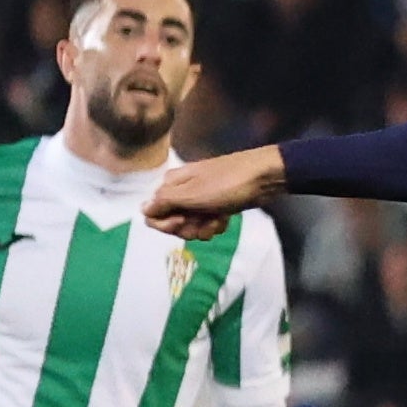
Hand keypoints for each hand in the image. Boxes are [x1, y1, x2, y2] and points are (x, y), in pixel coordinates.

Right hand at [146, 147, 286, 240]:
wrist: (263, 178)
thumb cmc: (226, 184)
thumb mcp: (192, 194)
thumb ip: (164, 202)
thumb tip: (142, 209)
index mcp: (171, 185)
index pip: (152, 214)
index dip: (165, 224)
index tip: (181, 221)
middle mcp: (181, 192)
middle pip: (171, 223)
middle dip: (187, 228)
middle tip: (202, 222)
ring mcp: (199, 200)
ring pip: (190, 226)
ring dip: (203, 228)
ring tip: (217, 219)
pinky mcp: (215, 207)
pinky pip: (207, 223)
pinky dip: (215, 225)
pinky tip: (225, 219)